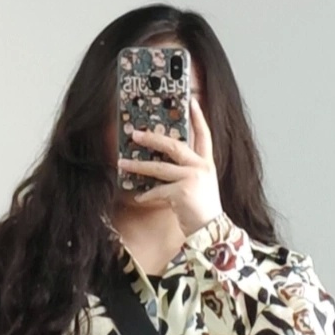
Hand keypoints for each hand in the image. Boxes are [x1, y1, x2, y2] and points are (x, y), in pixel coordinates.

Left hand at [122, 94, 222, 235]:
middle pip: (174, 145)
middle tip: (135, 134)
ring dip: (138, 166)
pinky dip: (147, 195)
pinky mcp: (182, 192)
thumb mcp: (200, 187)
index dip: (199, 118)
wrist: (212, 233)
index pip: (204, 136)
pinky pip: (158, 190)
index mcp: (206, 165)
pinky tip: (139, 197)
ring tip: (122, 164)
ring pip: (159, 167)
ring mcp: (192, 179)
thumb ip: (187, 172)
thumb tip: (162, 163)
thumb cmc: (203, 212)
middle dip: (152, 138)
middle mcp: (200, 168)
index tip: (192, 102)